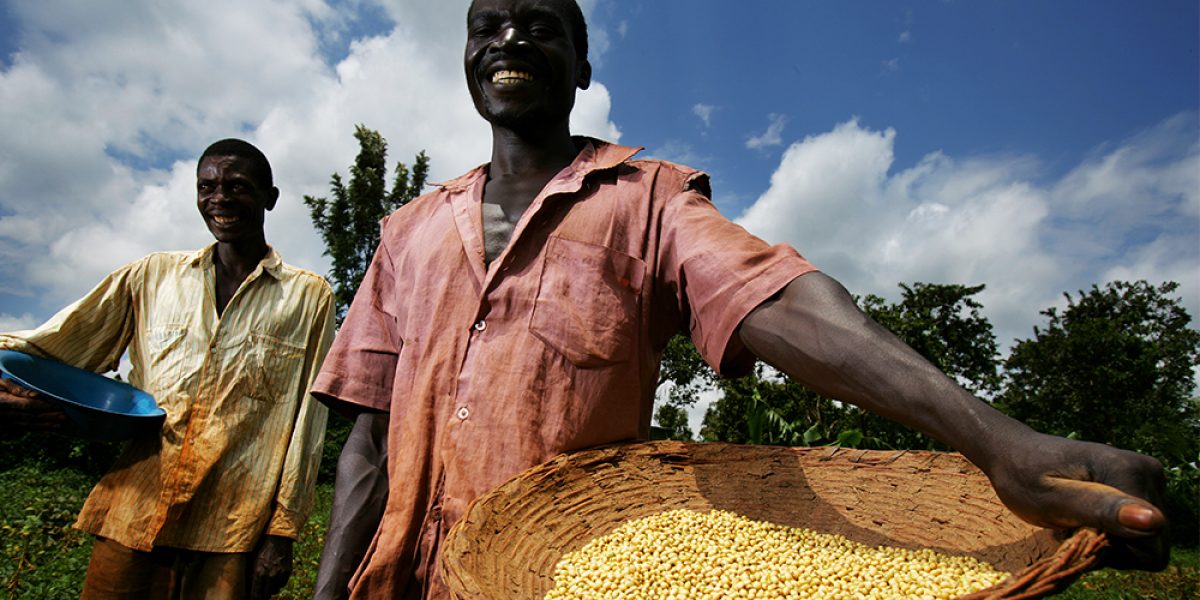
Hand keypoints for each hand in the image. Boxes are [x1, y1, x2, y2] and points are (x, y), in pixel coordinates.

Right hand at [0, 377, 65, 433]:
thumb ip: (14, 388)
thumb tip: (35, 394)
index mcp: (3, 401)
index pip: (27, 405)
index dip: (43, 406)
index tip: (58, 406)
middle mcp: (3, 414)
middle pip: (30, 417)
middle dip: (48, 417)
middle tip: (64, 417)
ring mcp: (3, 423)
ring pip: (27, 425)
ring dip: (44, 425)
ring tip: (59, 424)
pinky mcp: (4, 428)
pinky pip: (21, 429)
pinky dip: (35, 429)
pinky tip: (46, 429)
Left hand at [249, 535, 293, 599]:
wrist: (277, 537)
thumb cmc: (261, 547)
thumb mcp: (253, 560)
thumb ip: (251, 574)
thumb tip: (249, 587)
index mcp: (258, 572)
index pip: (256, 595)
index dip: (254, 599)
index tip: (253, 599)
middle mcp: (270, 575)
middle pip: (266, 596)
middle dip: (262, 596)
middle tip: (260, 594)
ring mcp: (280, 574)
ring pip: (275, 591)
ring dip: (271, 589)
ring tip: (267, 584)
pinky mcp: (288, 571)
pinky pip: (282, 584)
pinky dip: (278, 583)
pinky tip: (275, 578)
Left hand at [985, 430, 1168, 570]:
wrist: (1013, 453)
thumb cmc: (1023, 474)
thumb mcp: (1053, 499)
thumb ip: (1101, 510)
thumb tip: (1154, 522)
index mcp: (1130, 471)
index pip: (1148, 542)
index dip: (1111, 548)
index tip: (1074, 528)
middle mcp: (1149, 472)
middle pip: (1151, 542)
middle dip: (1112, 546)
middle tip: (1071, 526)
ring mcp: (1147, 479)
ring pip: (1146, 539)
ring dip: (1110, 541)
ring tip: (1075, 522)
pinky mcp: (1140, 488)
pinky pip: (1139, 531)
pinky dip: (1111, 534)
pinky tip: (1083, 520)